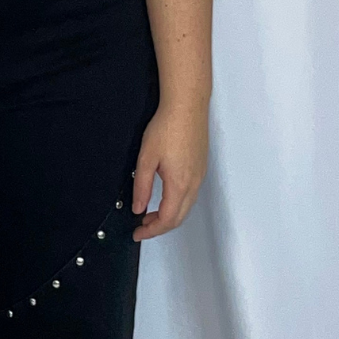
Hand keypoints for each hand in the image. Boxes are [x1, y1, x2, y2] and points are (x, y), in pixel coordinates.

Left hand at [131, 99, 208, 239]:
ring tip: (149, 213)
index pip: (167, 219)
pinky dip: (177, 203)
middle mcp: (194, 183)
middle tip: (141, 226)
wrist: (187, 106)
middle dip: (160, 226)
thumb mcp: (146, 158)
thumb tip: (138, 208)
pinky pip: (191, 194)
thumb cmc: (167, 127)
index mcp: (180, 184)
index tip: (137, 233)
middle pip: (179, 217)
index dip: (152, 230)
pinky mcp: (201, 167)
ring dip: (169, 215)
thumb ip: (142, 186)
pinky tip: (164, 196)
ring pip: (186, 206)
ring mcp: (200, 175)